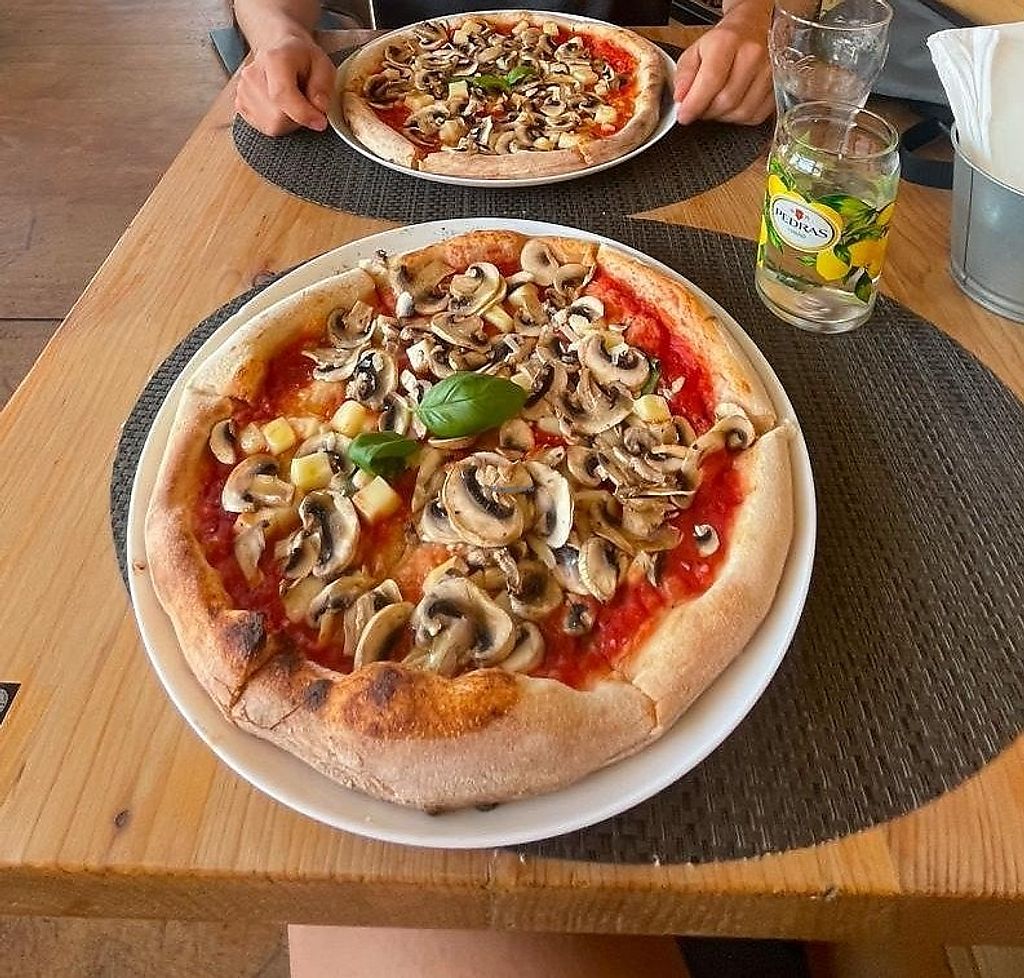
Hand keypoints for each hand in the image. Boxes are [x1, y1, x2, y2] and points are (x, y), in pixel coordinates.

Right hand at [235, 33, 334, 135]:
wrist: (280, 50)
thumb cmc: (303, 59)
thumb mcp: (323, 65)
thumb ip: (322, 86)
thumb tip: (319, 107)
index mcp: (274, 59)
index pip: (282, 94)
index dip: (303, 113)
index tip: (321, 122)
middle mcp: (252, 74)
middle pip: (277, 117)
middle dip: (298, 118)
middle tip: (307, 104)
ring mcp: (243, 90)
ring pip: (271, 125)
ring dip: (289, 122)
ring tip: (293, 102)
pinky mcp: (240, 104)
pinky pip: (263, 126)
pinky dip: (277, 123)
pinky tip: (281, 107)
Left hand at [674, 8, 774, 125]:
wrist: (753, 28)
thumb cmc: (724, 42)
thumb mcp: (696, 51)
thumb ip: (684, 76)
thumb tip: (680, 100)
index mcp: (728, 41)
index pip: (710, 81)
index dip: (694, 104)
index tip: (684, 115)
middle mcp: (753, 54)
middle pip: (726, 101)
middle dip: (707, 112)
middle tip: (699, 108)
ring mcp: (769, 70)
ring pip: (741, 111)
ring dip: (723, 116)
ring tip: (716, 104)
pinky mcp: (778, 86)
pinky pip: (755, 116)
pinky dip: (740, 117)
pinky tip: (733, 106)